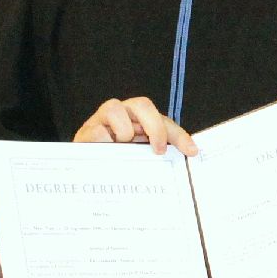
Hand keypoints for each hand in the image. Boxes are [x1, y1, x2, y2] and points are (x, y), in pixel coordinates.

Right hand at [73, 97, 197, 155]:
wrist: (85, 172)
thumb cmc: (115, 162)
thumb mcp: (140, 158)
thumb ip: (158, 154)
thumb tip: (188, 155)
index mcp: (139, 119)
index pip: (163, 121)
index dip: (179, 135)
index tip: (191, 152)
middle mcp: (122, 113)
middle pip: (142, 105)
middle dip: (154, 126)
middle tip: (158, 150)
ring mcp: (102, 119)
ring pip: (115, 109)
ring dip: (123, 132)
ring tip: (121, 148)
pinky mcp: (86, 131)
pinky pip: (98, 131)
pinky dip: (105, 143)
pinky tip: (105, 155)